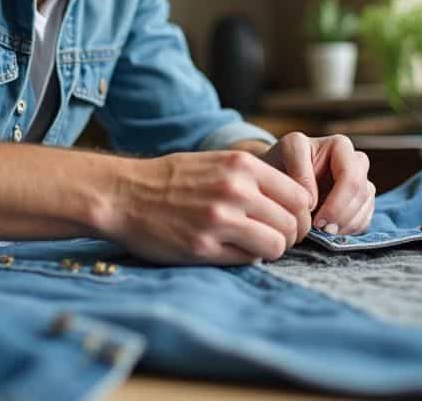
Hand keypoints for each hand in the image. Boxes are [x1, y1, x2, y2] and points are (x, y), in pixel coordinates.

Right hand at [106, 150, 312, 264]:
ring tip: (253, 246)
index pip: (299, 196)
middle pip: (293, 223)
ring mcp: (220, 219)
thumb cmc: (170, 180)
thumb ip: (252, 178)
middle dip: (289, 236)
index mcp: (241, 165)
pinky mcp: (203, 246)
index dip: (300, 214)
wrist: (122, 194)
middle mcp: (235, 189)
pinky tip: (231, 250)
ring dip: (270, 250)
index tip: (288, 221)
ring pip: (276, 244)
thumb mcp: (216, 162)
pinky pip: (248, 259)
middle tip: (273, 239)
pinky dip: (247, 258)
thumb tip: (291, 204)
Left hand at [262, 132, 373, 235]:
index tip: (313, 219)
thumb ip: (300, 172)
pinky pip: (365, 219)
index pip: (350, 178)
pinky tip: (330, 233)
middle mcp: (355, 162)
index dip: (335, 203)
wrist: (277, 179)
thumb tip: (314, 202)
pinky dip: (350, 231)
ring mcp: (361, 182)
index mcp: (340, 146)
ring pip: (365, 207)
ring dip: (346, 225)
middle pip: (361, 193)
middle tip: (321, 231)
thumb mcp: (285, 155)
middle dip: (342, 216)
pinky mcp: (361, 202)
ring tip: (323, 234)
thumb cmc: (280, 162)